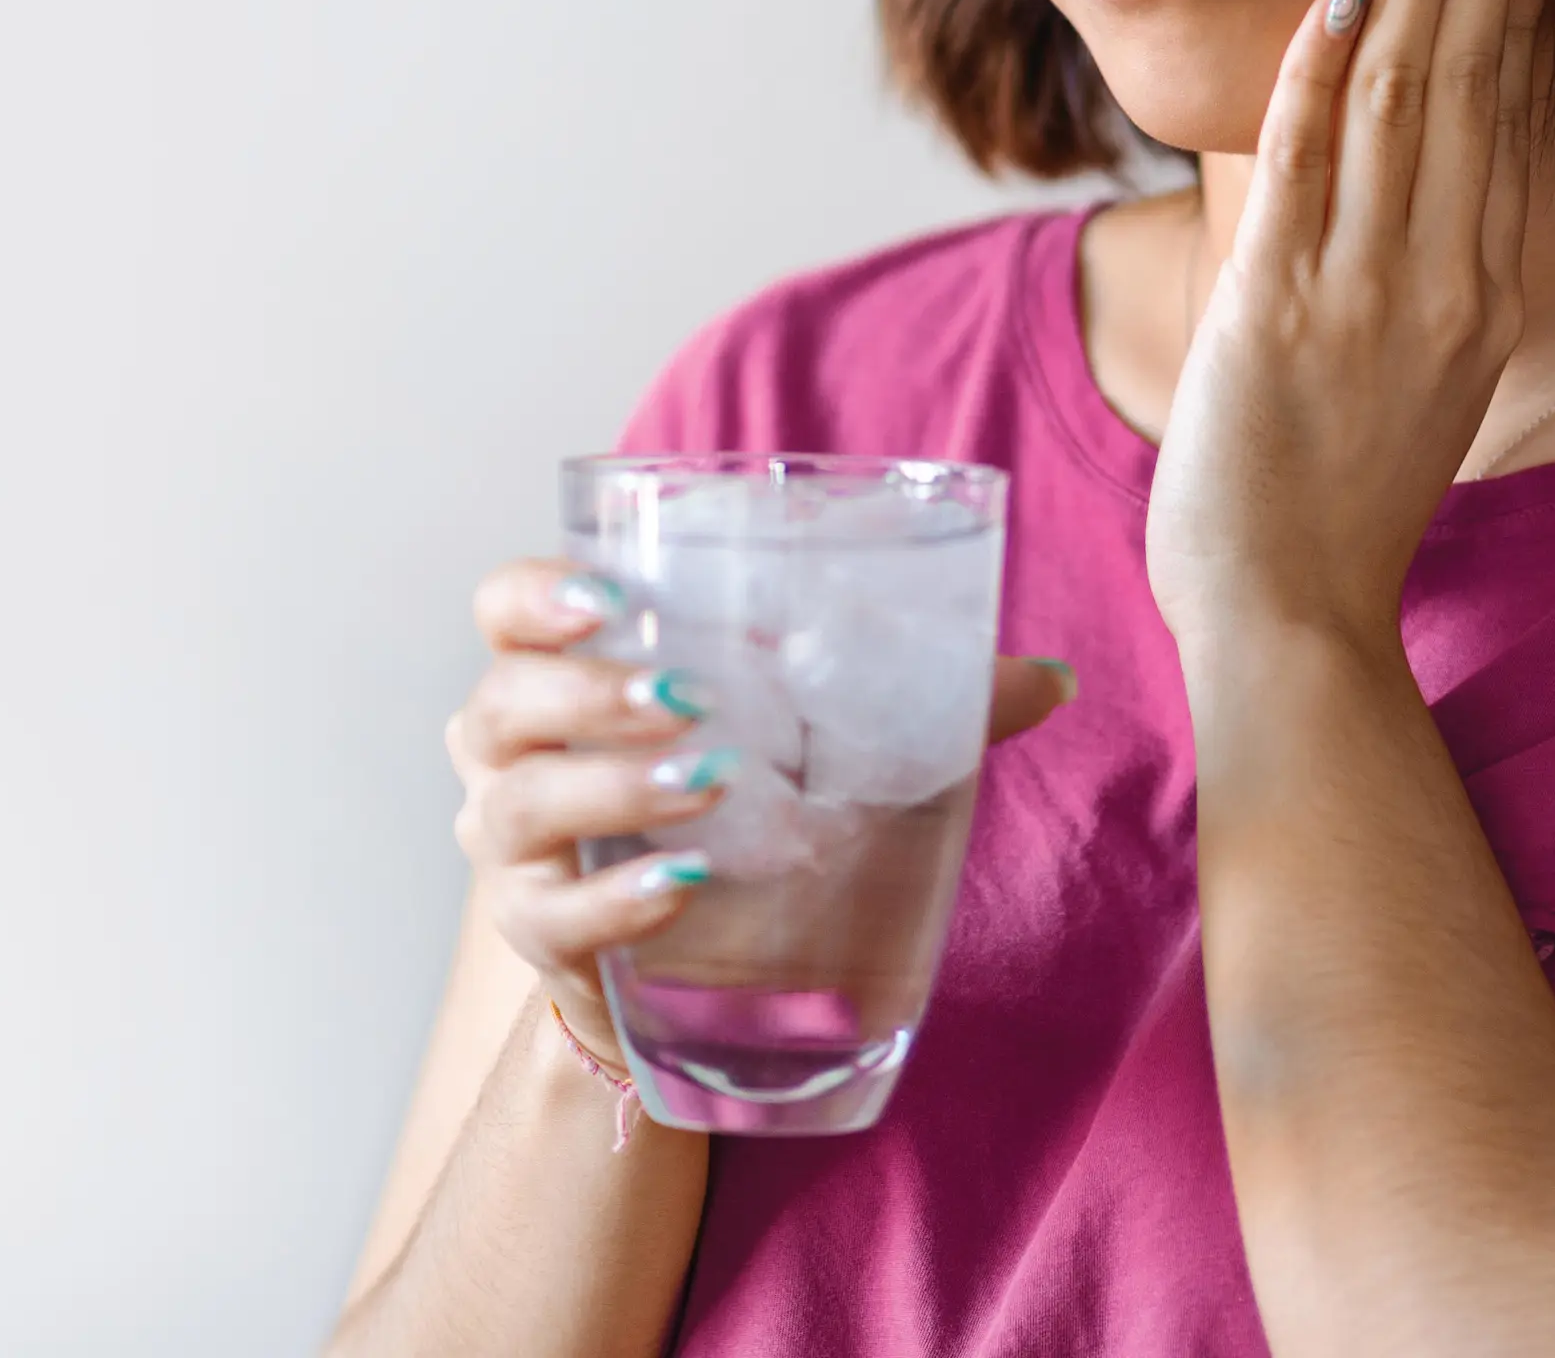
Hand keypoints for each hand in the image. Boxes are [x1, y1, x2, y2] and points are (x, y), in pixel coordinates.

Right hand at [446, 557, 1079, 1055]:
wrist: (688, 960)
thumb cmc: (742, 804)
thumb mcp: (811, 734)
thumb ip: (916, 699)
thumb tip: (1051, 680)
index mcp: (564, 667)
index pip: (503, 607)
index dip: (536, 594)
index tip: (610, 594)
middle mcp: (512, 752)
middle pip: (504, 701)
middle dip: (588, 692)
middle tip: (687, 697)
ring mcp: (516, 850)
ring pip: (519, 805)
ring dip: (612, 788)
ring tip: (707, 782)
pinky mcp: (539, 936)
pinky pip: (555, 916)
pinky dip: (616, 900)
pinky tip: (682, 887)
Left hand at [1144, 0, 1550, 648]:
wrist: (1292, 620)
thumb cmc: (1335, 511)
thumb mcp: (1418, 385)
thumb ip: (1426, 285)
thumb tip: (1421, 199)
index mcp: (1482, 294)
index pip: (1505, 115)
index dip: (1517, 0)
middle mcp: (1444, 280)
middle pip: (1471, 80)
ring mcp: (1365, 291)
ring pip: (1403, 96)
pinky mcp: (1279, 306)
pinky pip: (1307, 159)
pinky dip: (1325, 62)